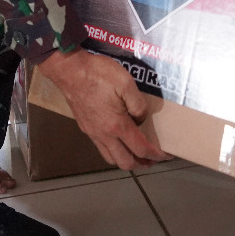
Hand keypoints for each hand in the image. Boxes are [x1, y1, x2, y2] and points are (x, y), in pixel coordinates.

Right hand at [35, 48, 169, 169]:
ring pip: (110, 158)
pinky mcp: (84, 126)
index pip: (140, 149)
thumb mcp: (126, 83)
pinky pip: (101, 148)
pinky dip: (113, 151)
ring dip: (126, 160)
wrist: (69, 70)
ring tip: (136, 154)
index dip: (155, 155)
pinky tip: (117, 140)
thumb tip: (141, 119)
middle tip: (152, 160)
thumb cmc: (98, 74)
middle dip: (141, 164)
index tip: (165, 156)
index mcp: (117, 125)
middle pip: (124, 162)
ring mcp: (92, 132)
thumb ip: (138, 104)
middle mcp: (104, 134)